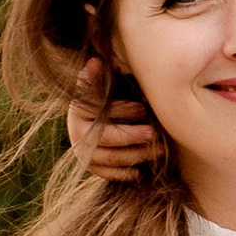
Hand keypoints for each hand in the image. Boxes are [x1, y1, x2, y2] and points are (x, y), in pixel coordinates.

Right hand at [65, 56, 162, 181]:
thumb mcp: (99, 85)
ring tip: (159, 151)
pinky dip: (124, 174)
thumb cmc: (101, 97)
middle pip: (108, 139)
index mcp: (79, 111)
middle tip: (154, 134)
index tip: (144, 107)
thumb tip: (95, 61)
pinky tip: (139, 171)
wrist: (88, 120)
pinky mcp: (91, 166)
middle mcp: (77, 134)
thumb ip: (97, 76)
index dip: (124, 110)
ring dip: (137, 156)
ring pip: (112, 158)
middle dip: (132, 136)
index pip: (103, 112)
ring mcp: (83, 153)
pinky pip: (108, 173)